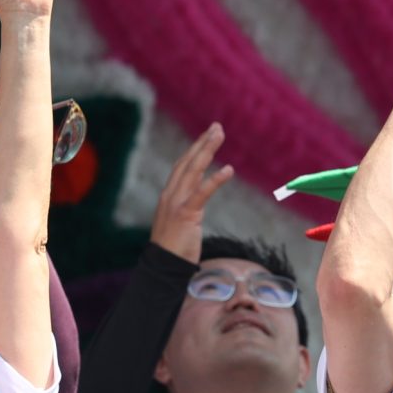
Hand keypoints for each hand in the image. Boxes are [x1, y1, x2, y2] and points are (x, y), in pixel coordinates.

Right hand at [151, 123, 233, 261]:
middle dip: (202, 143)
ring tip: (220, 135)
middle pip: (187, 162)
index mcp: (169, 195)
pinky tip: (228, 170)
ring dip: (207, 150)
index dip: (195, 149)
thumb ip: (188, 206)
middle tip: (217, 127)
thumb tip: (197, 197)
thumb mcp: (179, 222)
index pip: (182, 166)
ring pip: (193, 170)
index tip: (207, 135)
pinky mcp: (186, 214)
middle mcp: (171, 195)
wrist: (163, 266)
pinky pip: (202, 192)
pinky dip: (216, 180)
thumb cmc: (173, 248)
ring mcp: (177, 203)